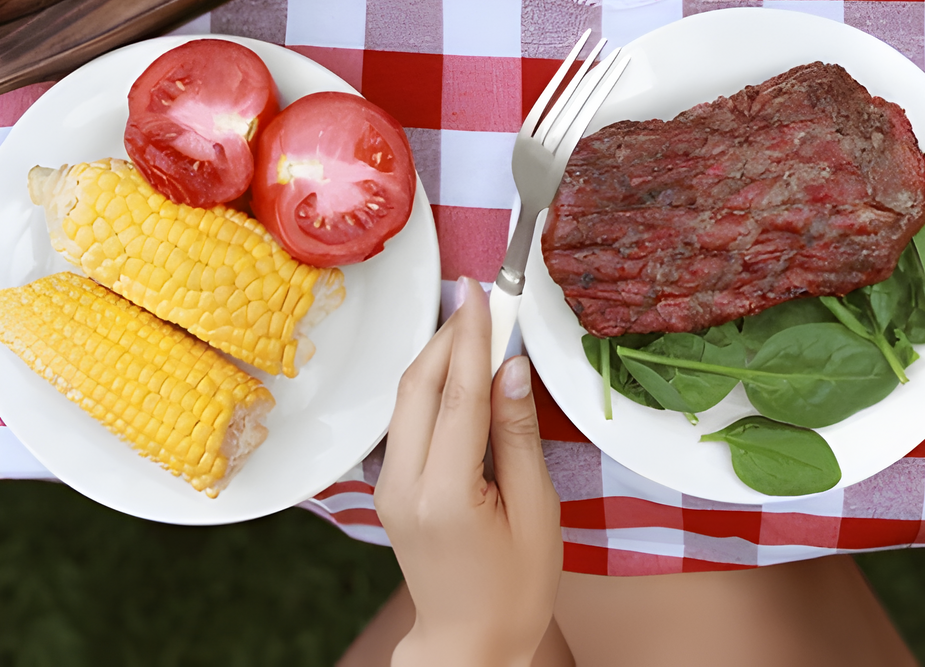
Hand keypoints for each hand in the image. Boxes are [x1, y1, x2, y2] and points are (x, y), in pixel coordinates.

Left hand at [374, 277, 562, 666]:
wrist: (469, 642)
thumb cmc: (515, 587)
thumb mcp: (536, 512)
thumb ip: (518, 436)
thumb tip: (511, 370)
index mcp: (445, 494)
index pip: (457, 395)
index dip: (470, 337)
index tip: (481, 292)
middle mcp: (404, 485)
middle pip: (419, 387)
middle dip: (449, 333)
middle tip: (479, 294)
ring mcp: (389, 488)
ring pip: (407, 399)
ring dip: (438, 355)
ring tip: (472, 318)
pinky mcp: (390, 489)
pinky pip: (407, 420)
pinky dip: (431, 385)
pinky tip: (457, 369)